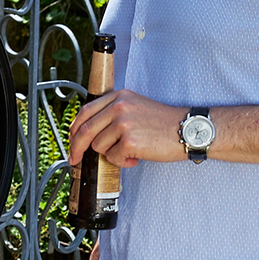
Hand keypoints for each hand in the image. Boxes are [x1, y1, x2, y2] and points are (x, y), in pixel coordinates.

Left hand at [69, 87, 189, 169]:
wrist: (187, 130)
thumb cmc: (164, 123)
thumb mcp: (136, 107)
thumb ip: (113, 114)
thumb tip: (89, 133)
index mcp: (119, 97)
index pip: (85, 112)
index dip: (74, 129)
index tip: (71, 141)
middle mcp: (119, 107)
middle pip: (85, 130)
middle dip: (76, 148)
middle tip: (74, 159)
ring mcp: (123, 123)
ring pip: (98, 146)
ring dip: (111, 154)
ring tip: (129, 150)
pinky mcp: (129, 141)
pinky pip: (112, 158)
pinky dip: (122, 161)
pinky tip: (136, 156)